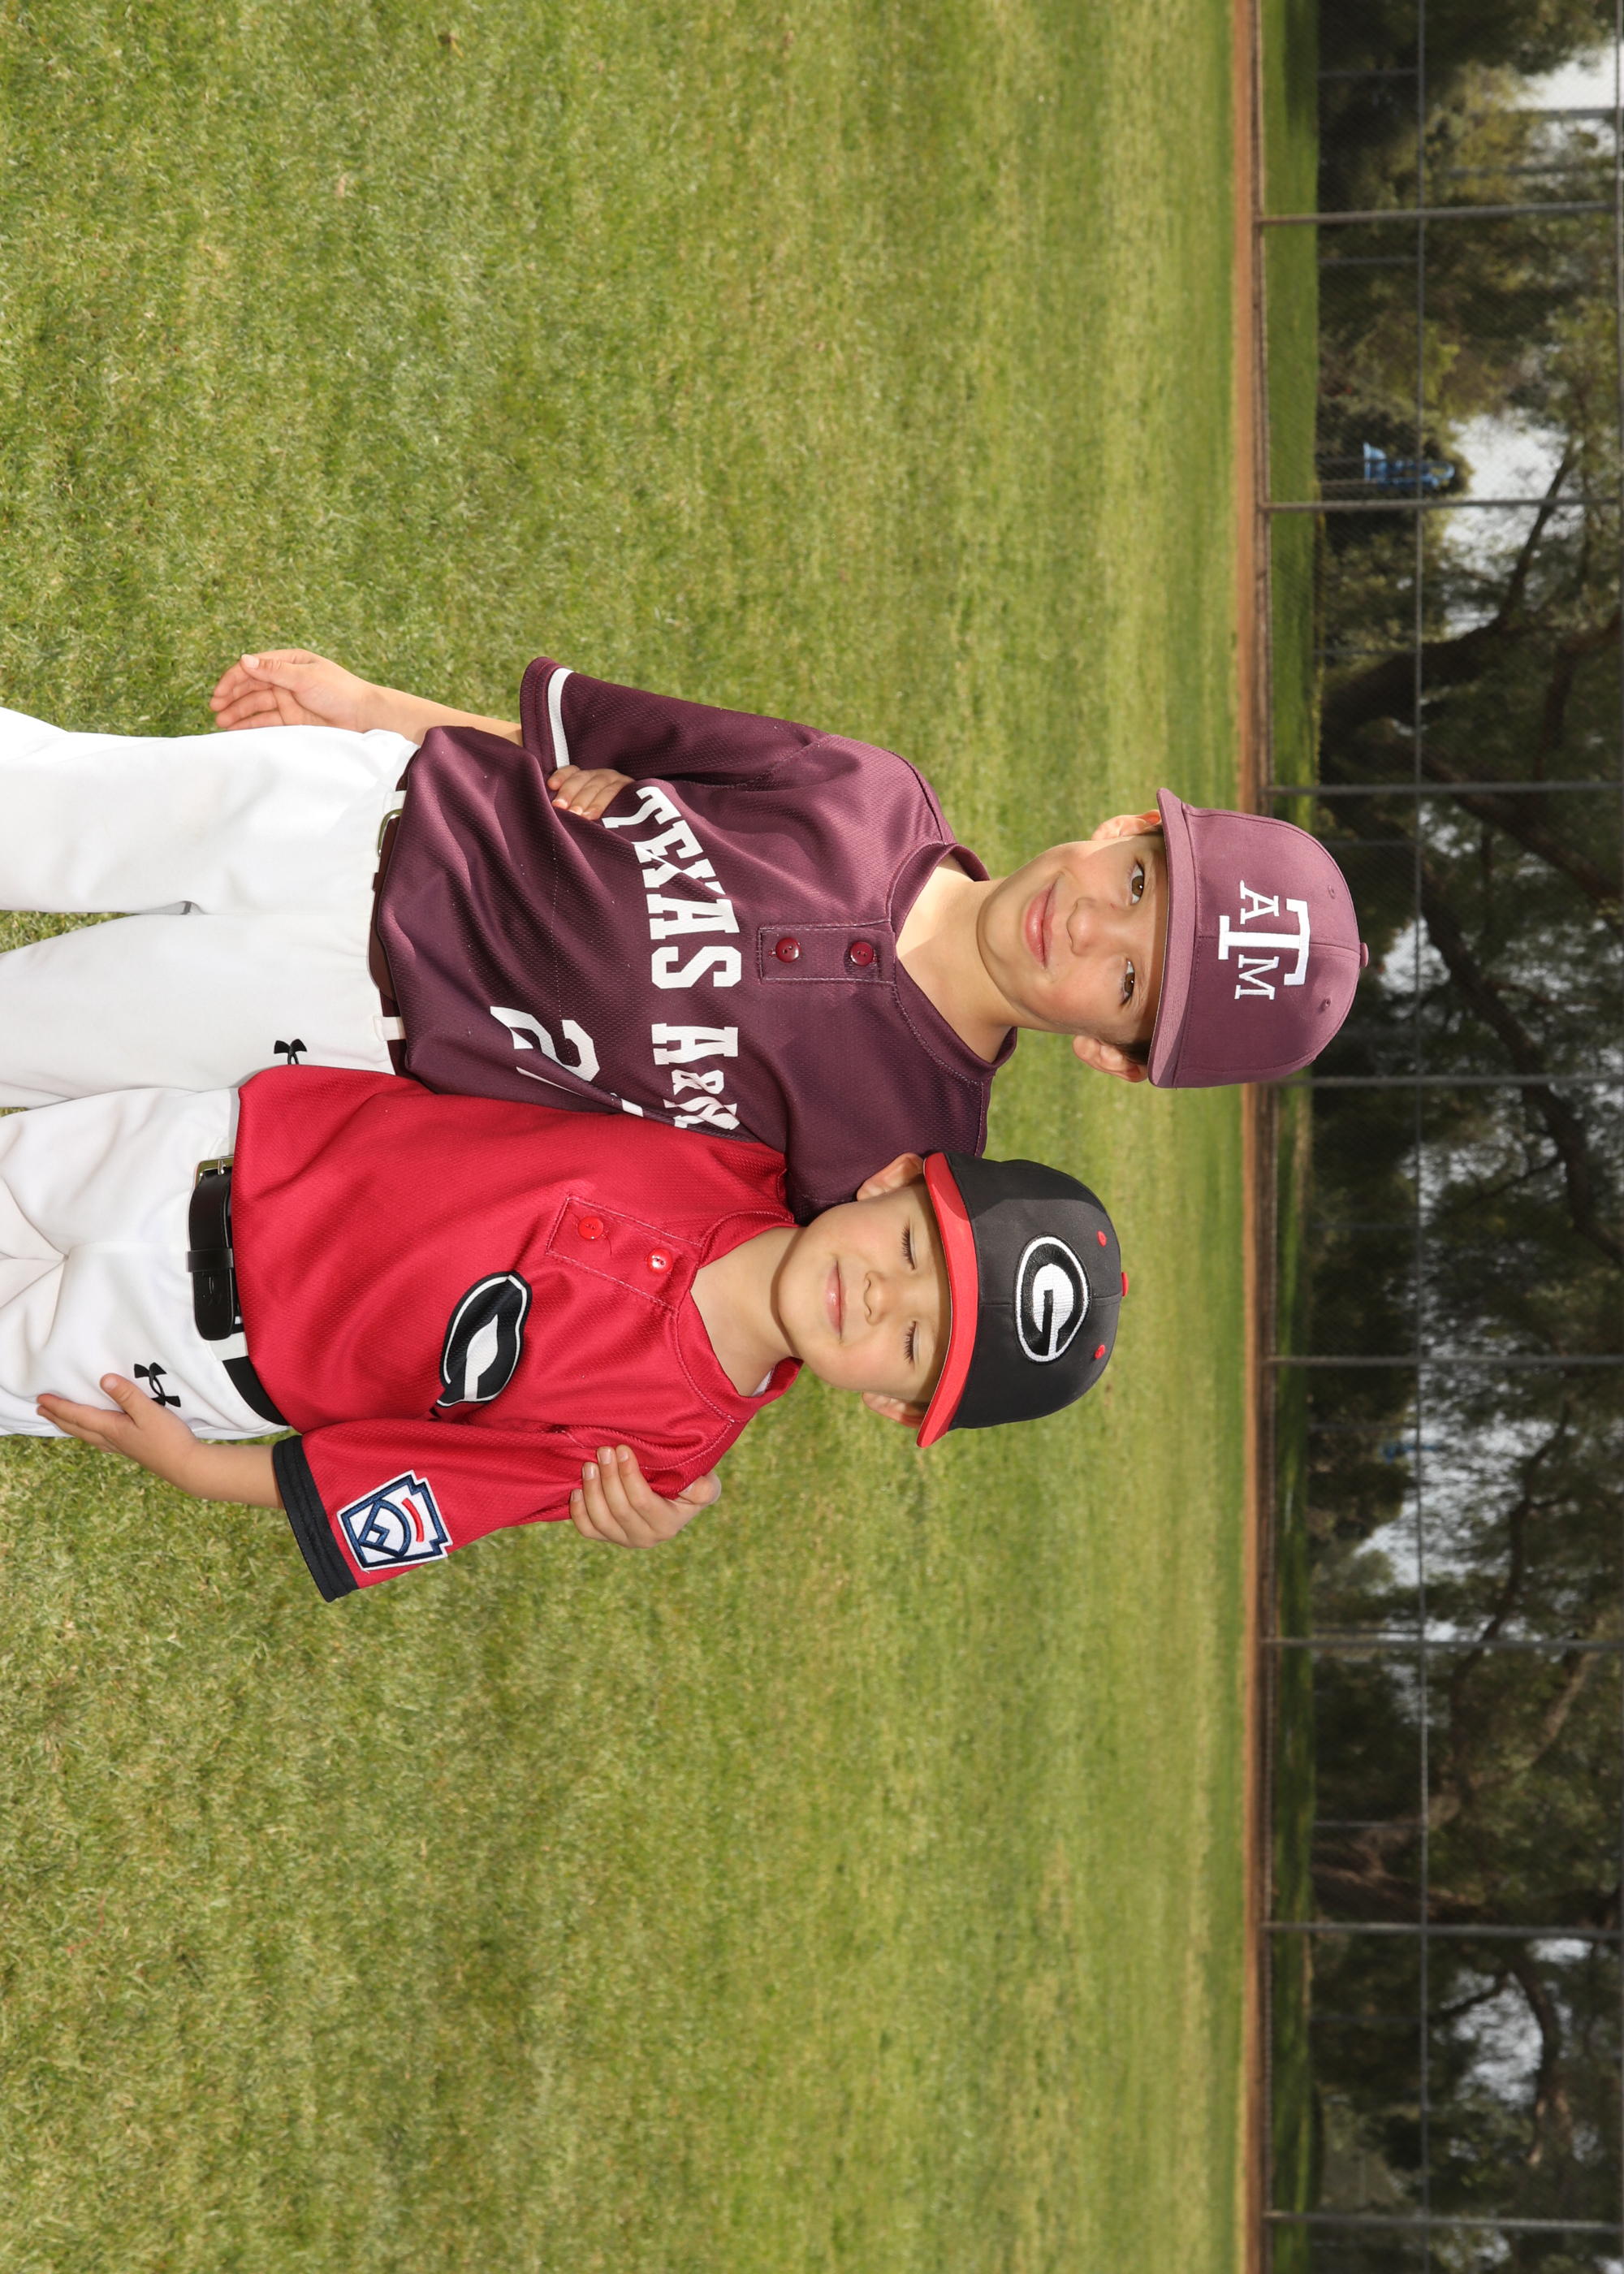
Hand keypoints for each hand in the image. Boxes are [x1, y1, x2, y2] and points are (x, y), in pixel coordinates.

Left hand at [38, 1373, 206, 1487]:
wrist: (185, 1466)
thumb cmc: (169, 1439)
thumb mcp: (149, 1412)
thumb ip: (127, 1395)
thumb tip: (104, 1378)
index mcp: (112, 1428)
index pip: (79, 1416)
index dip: (60, 1406)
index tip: (41, 1399)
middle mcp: (111, 1439)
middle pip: (77, 1428)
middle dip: (58, 1417)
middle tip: (41, 1409)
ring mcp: (120, 1447)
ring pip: (86, 1435)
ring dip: (69, 1427)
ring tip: (60, 1421)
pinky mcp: (130, 1449)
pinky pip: (99, 1440)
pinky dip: (87, 1434)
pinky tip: (94, 1434)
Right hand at [210, 649, 376, 732]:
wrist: (364, 717)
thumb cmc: (340, 691)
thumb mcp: (305, 678)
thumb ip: (274, 671)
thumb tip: (243, 660)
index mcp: (289, 662)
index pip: (254, 667)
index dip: (234, 678)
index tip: (219, 693)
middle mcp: (285, 679)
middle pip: (251, 686)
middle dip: (231, 697)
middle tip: (215, 709)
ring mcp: (288, 700)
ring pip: (255, 705)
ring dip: (237, 712)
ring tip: (221, 723)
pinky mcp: (292, 720)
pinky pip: (266, 721)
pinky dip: (251, 725)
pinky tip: (236, 730)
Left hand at [549, 767, 632, 820]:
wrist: (642, 819)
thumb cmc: (607, 819)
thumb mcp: (588, 809)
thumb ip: (573, 808)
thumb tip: (553, 815)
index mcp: (588, 778)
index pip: (572, 771)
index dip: (561, 776)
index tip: (551, 785)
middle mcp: (600, 776)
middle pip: (582, 779)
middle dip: (569, 793)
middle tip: (560, 808)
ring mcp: (616, 781)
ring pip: (598, 787)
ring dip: (586, 802)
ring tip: (578, 816)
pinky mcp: (630, 789)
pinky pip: (616, 794)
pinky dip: (604, 804)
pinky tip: (594, 816)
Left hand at [568, 1444, 720, 1546]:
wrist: (677, 1497)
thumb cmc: (691, 1484)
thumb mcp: (707, 1484)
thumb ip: (704, 1487)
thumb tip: (689, 1484)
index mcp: (669, 1525)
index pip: (642, 1502)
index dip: (628, 1475)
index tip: (622, 1449)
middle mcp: (647, 1538)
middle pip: (619, 1510)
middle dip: (608, 1477)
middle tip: (603, 1451)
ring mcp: (625, 1540)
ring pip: (601, 1520)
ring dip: (592, 1491)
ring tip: (589, 1465)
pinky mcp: (609, 1537)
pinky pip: (588, 1530)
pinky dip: (579, 1511)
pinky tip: (576, 1490)